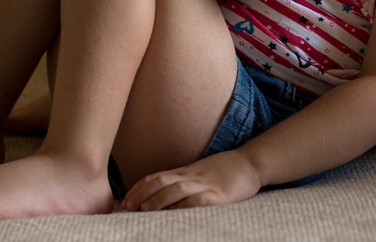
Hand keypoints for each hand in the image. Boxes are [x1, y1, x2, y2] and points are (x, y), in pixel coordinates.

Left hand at [121, 150, 262, 210]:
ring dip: (159, 199)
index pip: (156, 177)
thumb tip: (160, 197)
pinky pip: (201, 199)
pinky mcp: (220, 195)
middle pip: (161, 181)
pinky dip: (187, 205)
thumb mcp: (198, 174)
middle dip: (141, 194)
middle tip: (127, 207)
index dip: (138, 188)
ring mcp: (205, 184)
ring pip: (177, 189)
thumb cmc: (223, 171)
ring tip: (145, 209)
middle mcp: (191, 176)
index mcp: (185, 172)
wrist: (249, 163)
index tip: (125, 200)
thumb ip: (182, 182)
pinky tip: (177, 212)